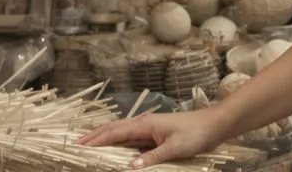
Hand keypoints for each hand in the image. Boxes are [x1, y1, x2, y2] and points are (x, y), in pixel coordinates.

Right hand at [78, 108, 231, 168]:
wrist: (216, 125)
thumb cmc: (197, 134)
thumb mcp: (176, 148)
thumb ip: (152, 157)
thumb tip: (129, 166)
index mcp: (145, 124)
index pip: (114, 132)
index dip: (95, 140)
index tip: (78, 146)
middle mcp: (144, 124)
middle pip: (114, 130)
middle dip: (94, 137)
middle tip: (75, 146)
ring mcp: (149, 129)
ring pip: (121, 134)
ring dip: (105, 139)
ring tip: (88, 147)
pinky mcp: (155, 135)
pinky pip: (132, 139)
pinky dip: (118, 143)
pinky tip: (115, 150)